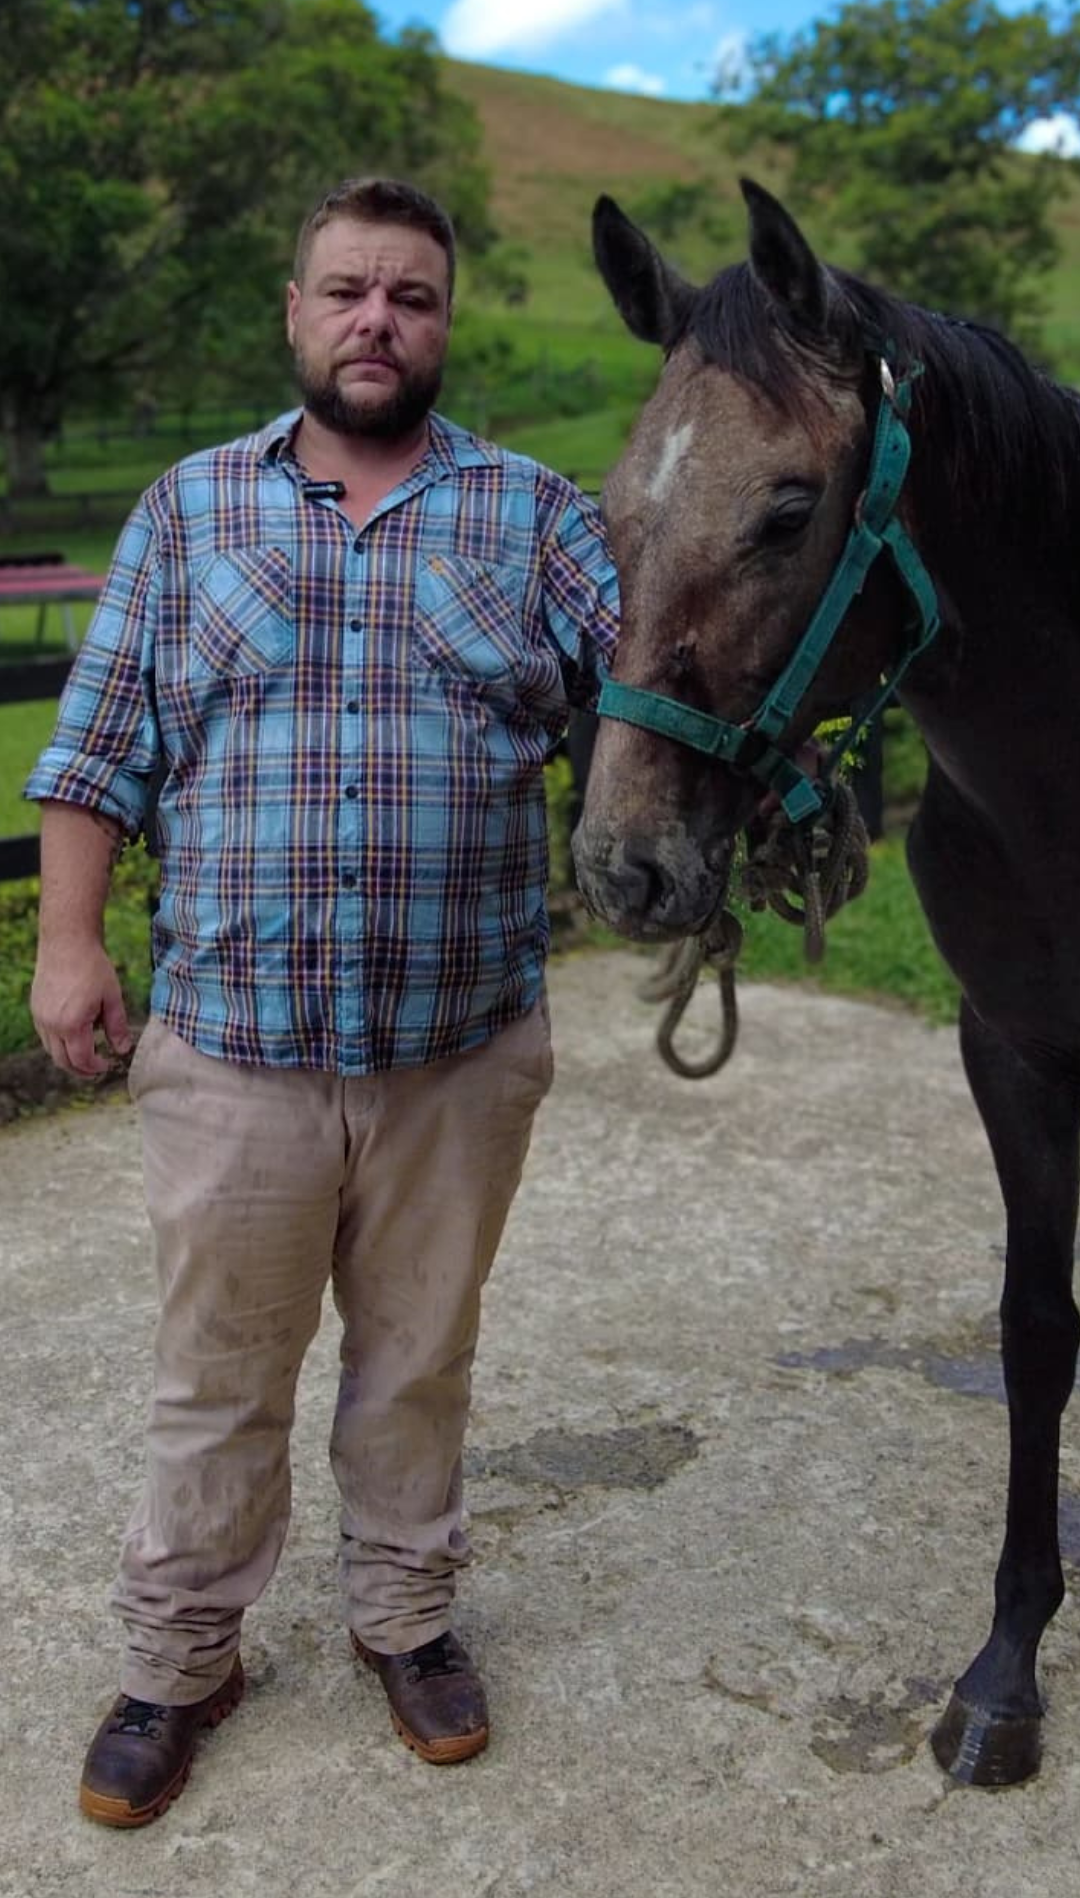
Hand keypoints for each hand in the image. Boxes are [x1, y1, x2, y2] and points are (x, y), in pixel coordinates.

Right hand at [30, 941, 133, 1077]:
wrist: (67, 941)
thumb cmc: (93, 967)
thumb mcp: (112, 998)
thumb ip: (117, 1027)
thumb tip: (123, 1050)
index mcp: (71, 1024)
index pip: (81, 1060)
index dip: (95, 1067)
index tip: (107, 1065)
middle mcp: (51, 1024)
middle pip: (62, 1061)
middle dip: (80, 1070)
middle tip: (96, 1069)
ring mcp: (40, 1016)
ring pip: (51, 1050)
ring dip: (68, 1057)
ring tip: (87, 1053)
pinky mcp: (35, 1008)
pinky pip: (45, 1035)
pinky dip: (59, 1042)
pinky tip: (74, 1034)